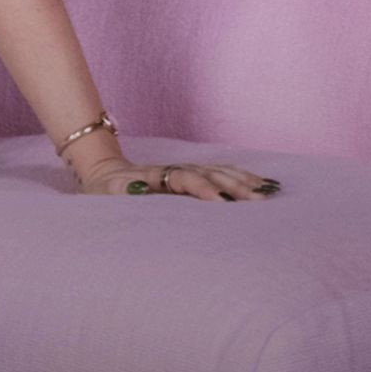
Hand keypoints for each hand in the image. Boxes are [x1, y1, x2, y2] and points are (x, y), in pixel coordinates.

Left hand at [77, 158, 278, 202]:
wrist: (104, 174)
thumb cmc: (105, 192)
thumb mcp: (107, 194)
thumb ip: (123, 193)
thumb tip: (139, 191)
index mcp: (155, 176)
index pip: (184, 179)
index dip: (202, 188)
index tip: (221, 201)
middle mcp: (175, 170)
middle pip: (209, 173)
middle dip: (234, 185)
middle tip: (258, 199)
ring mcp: (185, 170)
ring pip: (219, 172)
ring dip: (243, 180)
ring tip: (267, 192)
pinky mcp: (192, 174)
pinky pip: (221, 173)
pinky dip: (241, 177)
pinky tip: (260, 183)